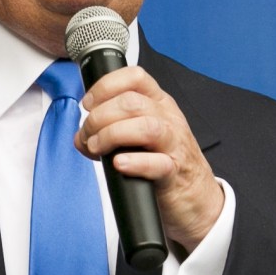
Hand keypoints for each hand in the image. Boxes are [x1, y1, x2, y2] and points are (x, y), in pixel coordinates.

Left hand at [76, 66, 224, 252]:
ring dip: (112, 135)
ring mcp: (174, 145)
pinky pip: (158, 163)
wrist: (195, 197)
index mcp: (158, 104)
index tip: (88, 104)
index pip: (135, 77)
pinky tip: (119, 164)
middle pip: (132, 102)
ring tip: (98, 147)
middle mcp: (168, 119)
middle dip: (100, 117)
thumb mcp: (138, 138)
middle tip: (88, 135)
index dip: (106, 86)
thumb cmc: (165, 162)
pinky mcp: (174, 173)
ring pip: (146, 127)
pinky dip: (135, 163)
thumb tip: (80, 137)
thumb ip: (108, 132)